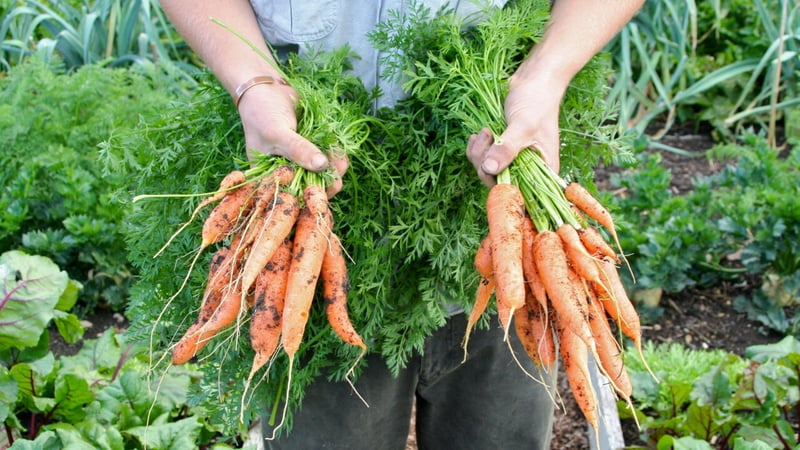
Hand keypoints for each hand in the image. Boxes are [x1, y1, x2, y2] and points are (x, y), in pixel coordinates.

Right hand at [237, 82, 347, 196]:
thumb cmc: (262, 112)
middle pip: (312, 187)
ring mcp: (302, 162)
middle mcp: (287, 173)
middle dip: (328, 178)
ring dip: (335, 164)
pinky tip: (336, 144)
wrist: (266, 88)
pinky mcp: (313, 149)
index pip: (293, 197)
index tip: (326, 187)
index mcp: (271, 178)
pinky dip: (335, 152)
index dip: (311, 196)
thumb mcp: (277, 132)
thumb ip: (298, 150)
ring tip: (338, 153)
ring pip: (325, 172)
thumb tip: (322, 166)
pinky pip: (329, 157)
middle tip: (337, 166)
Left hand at [466, 73, 563, 186]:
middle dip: (486, 166)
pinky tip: (478, 135)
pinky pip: (483, 160)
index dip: (505, 195)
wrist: (534, 79)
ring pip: (488, 172)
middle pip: (499, 185)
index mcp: (544, 171)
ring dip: (479, 154)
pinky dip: (476, 149)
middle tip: (487, 138)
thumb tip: (490, 169)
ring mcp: (515, 160)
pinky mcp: (502, 150)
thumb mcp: (523, 125)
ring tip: (484, 131)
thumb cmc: (537, 101)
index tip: (491, 174)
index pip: (522, 197)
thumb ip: (507, 148)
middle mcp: (530, 170)